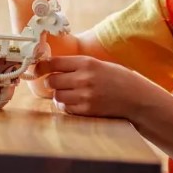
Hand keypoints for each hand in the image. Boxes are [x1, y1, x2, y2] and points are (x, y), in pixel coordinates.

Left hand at [35, 56, 159, 118]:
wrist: (136, 97)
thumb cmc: (117, 78)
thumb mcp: (98, 64)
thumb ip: (77, 65)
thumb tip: (52, 66)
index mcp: (86, 63)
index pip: (54, 63)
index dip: (42, 66)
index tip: (37, 69)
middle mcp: (84, 78)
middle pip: (52, 80)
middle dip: (51, 82)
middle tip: (56, 83)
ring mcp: (85, 95)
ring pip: (57, 95)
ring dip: (58, 95)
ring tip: (68, 93)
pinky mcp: (87, 110)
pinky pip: (66, 108)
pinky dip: (66, 106)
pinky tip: (75, 102)